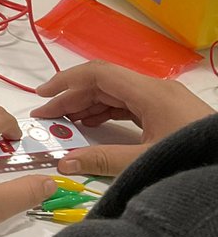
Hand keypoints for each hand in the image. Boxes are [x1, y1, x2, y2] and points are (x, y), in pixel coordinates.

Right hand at [32, 61, 213, 175]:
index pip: (97, 74)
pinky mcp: (168, 113)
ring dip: (87, 106)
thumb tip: (62, 162)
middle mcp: (155, 89)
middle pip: (104, 83)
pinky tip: (91, 126)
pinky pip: (128, 105)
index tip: (42, 98)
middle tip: (46, 118)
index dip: (65, 82)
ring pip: (115, 94)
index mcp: (150, 92)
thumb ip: (103, 160)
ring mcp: (163, 100)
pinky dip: (105, 113)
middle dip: (72, 98)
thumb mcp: (146, 161)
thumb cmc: (193, 159)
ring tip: (64, 124)